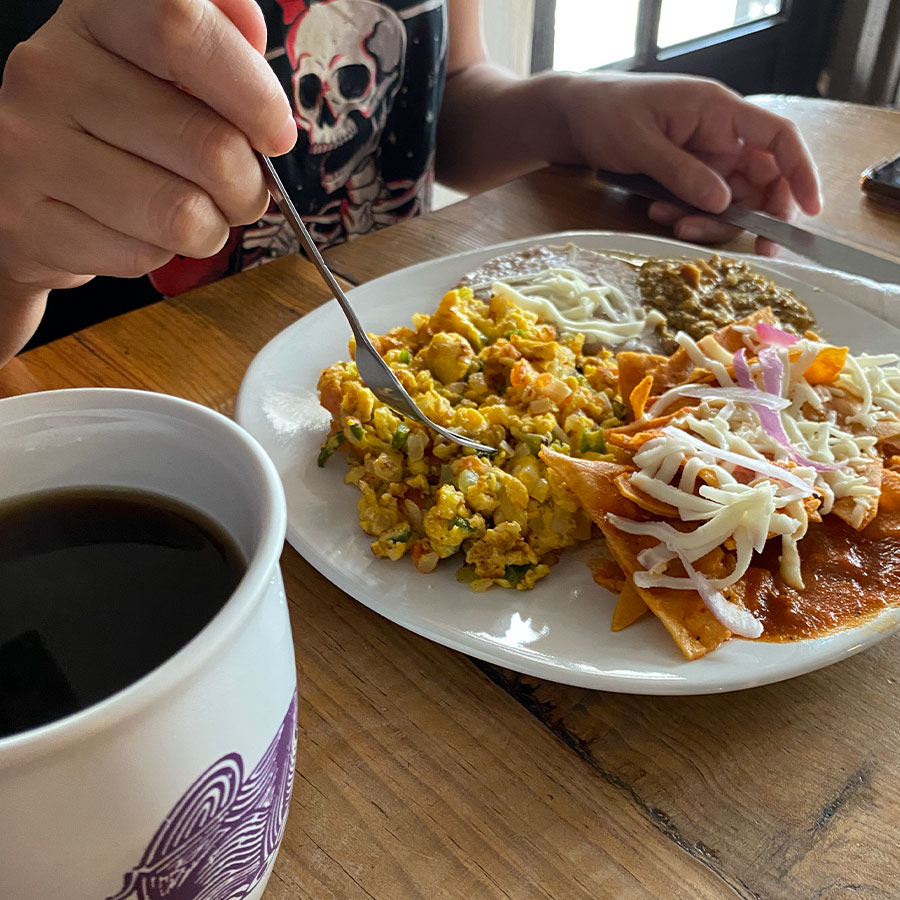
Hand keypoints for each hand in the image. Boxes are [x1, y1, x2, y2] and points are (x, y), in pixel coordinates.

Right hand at [0, 0, 295, 363]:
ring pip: (183, 214)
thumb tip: (252, 36)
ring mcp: (31, 150)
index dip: (252, 91)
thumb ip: (215, 37)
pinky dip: (162, 254)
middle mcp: (51, 73)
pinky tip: (140, 230)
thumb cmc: (116, 122)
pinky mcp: (30, 224)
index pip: (182, 28)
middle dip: (249, 186)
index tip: (275, 133)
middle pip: (207, 145)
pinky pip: (143, 255)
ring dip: (212, 227)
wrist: (24, 185)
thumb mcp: (159, 60)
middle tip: (240, 189)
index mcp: (94, 17)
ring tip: (195, 212)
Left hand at [563, 73, 821, 254]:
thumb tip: (723, 202)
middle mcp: (719, 134)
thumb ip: (682, 173)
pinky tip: (657, 211)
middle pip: (761, 179)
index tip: (809, 210)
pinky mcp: (685, 175)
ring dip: (709, 220)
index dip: (800, 172)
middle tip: (751, 248)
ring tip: (672, 221)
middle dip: (756, 215)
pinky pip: (701, 203)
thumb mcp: (641, 143)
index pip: (777, 138)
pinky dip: (687, 215)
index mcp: (717, 111)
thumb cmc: (604, 113)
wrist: (571, 116)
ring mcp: (703, 157)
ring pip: (731, 200)